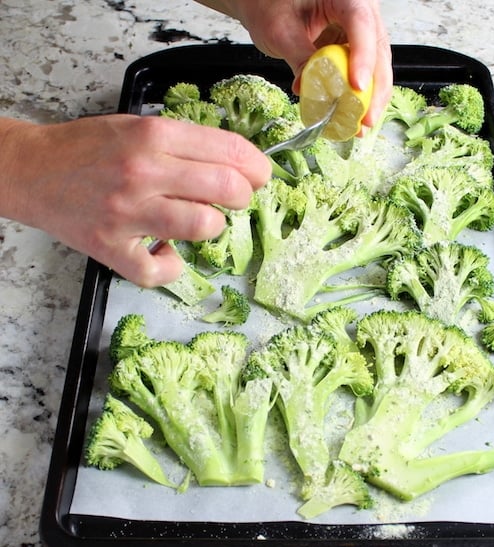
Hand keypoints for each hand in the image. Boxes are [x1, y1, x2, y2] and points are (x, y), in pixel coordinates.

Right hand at [0, 115, 270, 286]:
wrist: (32, 170)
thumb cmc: (89, 148)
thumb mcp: (139, 127)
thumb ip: (186, 145)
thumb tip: (237, 166)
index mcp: (154, 135)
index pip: (230, 151)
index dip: (257, 167)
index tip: (260, 177)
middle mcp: (144, 171)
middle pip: (227, 188)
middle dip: (242, 197)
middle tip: (234, 199)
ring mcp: (127, 212)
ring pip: (203, 226)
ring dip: (212, 227)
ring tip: (200, 222)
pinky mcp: (110, 247)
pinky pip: (158, 271)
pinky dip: (170, 268)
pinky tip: (166, 254)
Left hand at [203, 0, 392, 126]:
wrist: (266, 5)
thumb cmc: (269, 5)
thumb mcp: (280, 30)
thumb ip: (300, 58)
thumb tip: (314, 93)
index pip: (361, 24)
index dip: (363, 58)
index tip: (357, 87)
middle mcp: (360, 10)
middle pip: (378, 50)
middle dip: (374, 89)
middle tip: (365, 120)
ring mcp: (360, 31)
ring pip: (377, 66)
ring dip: (370, 100)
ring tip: (361, 127)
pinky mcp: (354, 49)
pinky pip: (364, 74)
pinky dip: (359, 98)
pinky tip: (354, 118)